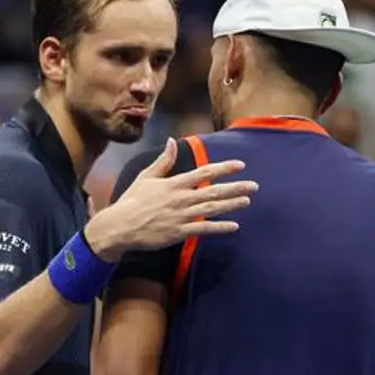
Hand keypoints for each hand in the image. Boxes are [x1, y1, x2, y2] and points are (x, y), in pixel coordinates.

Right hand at [85, 139, 256, 260]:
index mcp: (174, 184)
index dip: (223, 168)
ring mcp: (181, 216)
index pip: (203, 173)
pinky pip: (203, 230)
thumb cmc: (132, 201)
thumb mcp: (146, 177)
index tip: (240, 165)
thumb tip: (171, 141)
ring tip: (247, 201)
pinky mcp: (179, 232)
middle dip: (235, 187)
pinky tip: (234, 226)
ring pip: (212, 209)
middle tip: (254, 186)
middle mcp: (181, 198)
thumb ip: (163, 161)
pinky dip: (219, 228)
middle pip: (213, 191)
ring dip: (231, 205)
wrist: (120, 226)